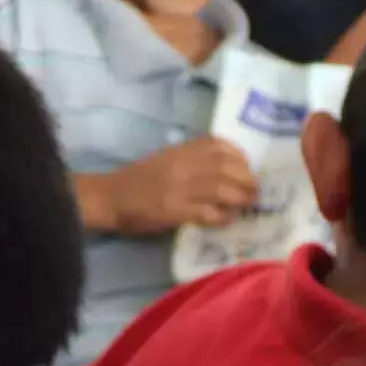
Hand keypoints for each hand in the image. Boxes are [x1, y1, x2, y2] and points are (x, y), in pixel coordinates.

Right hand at [96, 138, 257, 234]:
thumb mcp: (166, 159)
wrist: (110, 197)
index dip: (240, 157)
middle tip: (255, 191)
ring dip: (240, 198)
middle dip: (247, 179)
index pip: (218, 145)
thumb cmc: (137, 180)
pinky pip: (207, 212)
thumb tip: (223, 171)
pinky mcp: (174, 210)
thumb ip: (191, 160)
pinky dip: (222, 216)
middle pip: (226, 167)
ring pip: (222, 188)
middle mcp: (182, 165)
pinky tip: (227, 220)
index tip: (247, 168)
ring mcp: (178, 188)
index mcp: (180, 150)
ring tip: (247, 205)